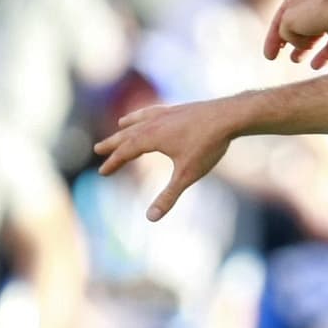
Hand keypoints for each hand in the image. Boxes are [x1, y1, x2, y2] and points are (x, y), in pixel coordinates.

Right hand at [94, 99, 232, 220]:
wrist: (229, 116)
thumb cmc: (208, 145)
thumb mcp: (187, 174)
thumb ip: (168, 196)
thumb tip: (150, 218)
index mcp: (151, 137)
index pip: (126, 152)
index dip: (114, 163)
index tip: (103, 172)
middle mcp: (154, 123)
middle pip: (128, 134)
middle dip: (113, 143)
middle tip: (98, 149)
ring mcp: (167, 113)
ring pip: (141, 120)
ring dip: (129, 126)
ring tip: (120, 126)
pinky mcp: (180, 109)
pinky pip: (156, 111)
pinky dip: (147, 114)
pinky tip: (152, 115)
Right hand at [264, 0, 327, 69]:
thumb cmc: (315, 12)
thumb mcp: (288, 22)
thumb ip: (284, 33)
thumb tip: (297, 43)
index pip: (279, 21)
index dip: (272, 40)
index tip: (269, 57)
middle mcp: (311, 6)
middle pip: (296, 26)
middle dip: (287, 40)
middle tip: (279, 55)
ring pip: (313, 35)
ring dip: (303, 47)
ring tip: (296, 59)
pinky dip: (323, 55)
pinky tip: (316, 66)